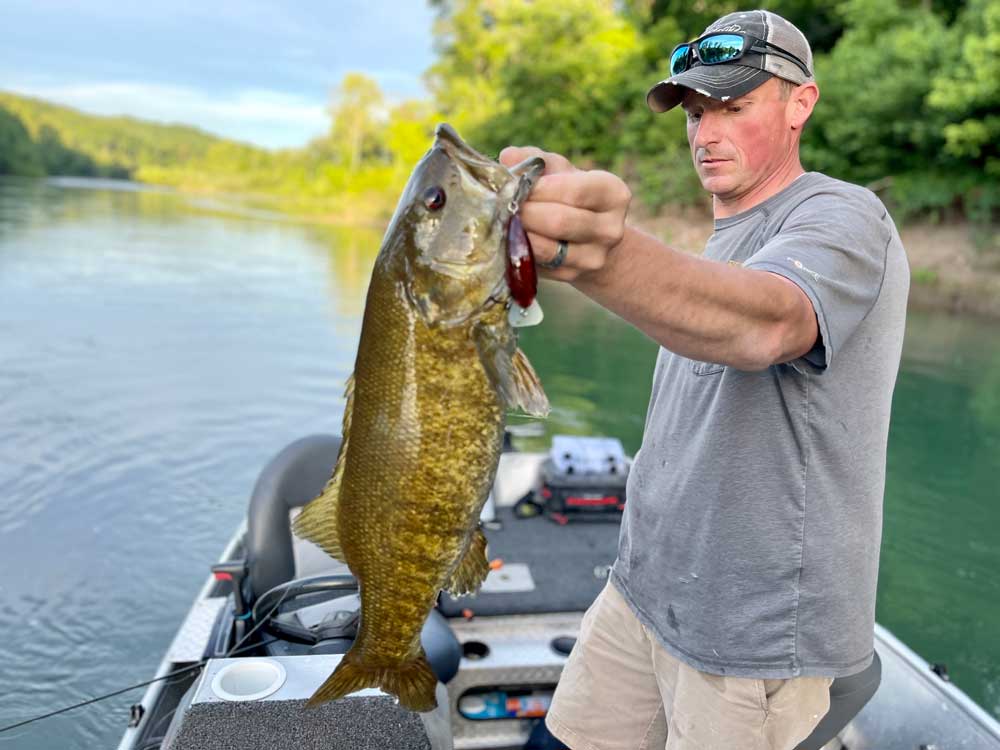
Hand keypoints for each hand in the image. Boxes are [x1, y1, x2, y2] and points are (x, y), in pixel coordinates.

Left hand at [499, 146, 630, 281]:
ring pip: (547, 248)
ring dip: (518, 233)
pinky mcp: (573, 275)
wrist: (589, 237)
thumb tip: (508, 157)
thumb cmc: (570, 194)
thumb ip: (536, 160)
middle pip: (559, 221)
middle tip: (503, 205)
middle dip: (525, 212)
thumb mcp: (560, 171)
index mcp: (613, 194)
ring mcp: (594, 257)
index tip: (515, 185)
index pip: (574, 191)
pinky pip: (539, 264)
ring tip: (503, 220)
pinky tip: (510, 238)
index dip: (539, 188)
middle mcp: (611, 229)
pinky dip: (520, 250)